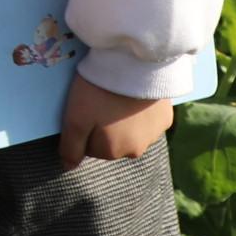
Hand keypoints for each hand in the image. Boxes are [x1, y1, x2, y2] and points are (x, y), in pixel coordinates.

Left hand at [57, 74, 173, 169]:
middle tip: (101, 102)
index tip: (85, 110)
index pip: (91, 148)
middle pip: (112, 142)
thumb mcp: (75, 118)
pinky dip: (141, 112)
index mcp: (112, 152)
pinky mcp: (166, 119)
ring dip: (124, 120)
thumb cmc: (99, 94)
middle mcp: (136, 151)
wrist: (134, 68)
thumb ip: (71, 146)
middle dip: (105, 126)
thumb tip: (69, 167)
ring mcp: (154, 136)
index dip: (85, 129)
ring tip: (118, 97)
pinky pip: (148, 120)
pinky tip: (135, 96)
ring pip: (131, 132)